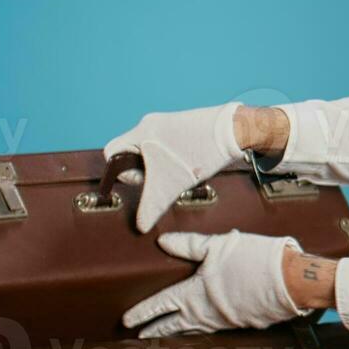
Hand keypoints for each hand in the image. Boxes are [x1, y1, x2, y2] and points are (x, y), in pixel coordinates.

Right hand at [103, 103, 244, 232]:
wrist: (236, 131)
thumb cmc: (203, 152)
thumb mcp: (173, 184)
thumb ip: (153, 205)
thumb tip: (141, 226)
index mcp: (141, 132)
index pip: (111, 153)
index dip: (120, 173)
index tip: (142, 181)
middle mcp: (150, 124)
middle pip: (132, 154)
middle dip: (144, 172)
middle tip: (163, 180)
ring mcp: (166, 123)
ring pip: (150, 152)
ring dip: (160, 167)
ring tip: (178, 174)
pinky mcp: (181, 126)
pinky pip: (165, 146)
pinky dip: (171, 160)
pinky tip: (188, 166)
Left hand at [123, 231, 308, 338]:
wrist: (292, 281)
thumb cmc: (255, 261)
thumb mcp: (219, 245)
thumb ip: (190, 245)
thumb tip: (163, 242)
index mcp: (194, 294)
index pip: (160, 305)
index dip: (142, 313)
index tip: (127, 321)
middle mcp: (205, 312)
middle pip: (174, 325)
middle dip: (156, 330)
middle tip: (141, 336)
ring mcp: (225, 321)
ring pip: (194, 329)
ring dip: (178, 332)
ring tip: (168, 334)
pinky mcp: (243, 322)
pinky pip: (214, 328)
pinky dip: (202, 329)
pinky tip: (204, 325)